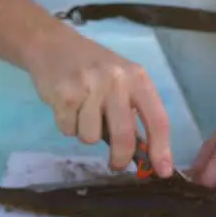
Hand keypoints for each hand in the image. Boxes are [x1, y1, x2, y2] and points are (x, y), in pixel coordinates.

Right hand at [23, 24, 174, 176]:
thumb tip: (145, 154)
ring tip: (82, 113)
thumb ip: (133, 111)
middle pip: (124, 136)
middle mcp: (116, 81)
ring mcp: (89, 87)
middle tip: (116, 164)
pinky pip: (69, 131)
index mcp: (137, 78)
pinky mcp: (64, 95)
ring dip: (86, 133)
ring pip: (91, 138)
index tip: (163, 172)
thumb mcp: (121, 80)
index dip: (161, 149)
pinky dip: (67, 125)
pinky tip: (67, 107)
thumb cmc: (93, 68)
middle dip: (120, 157)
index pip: (157, 119)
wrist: (52, 44)